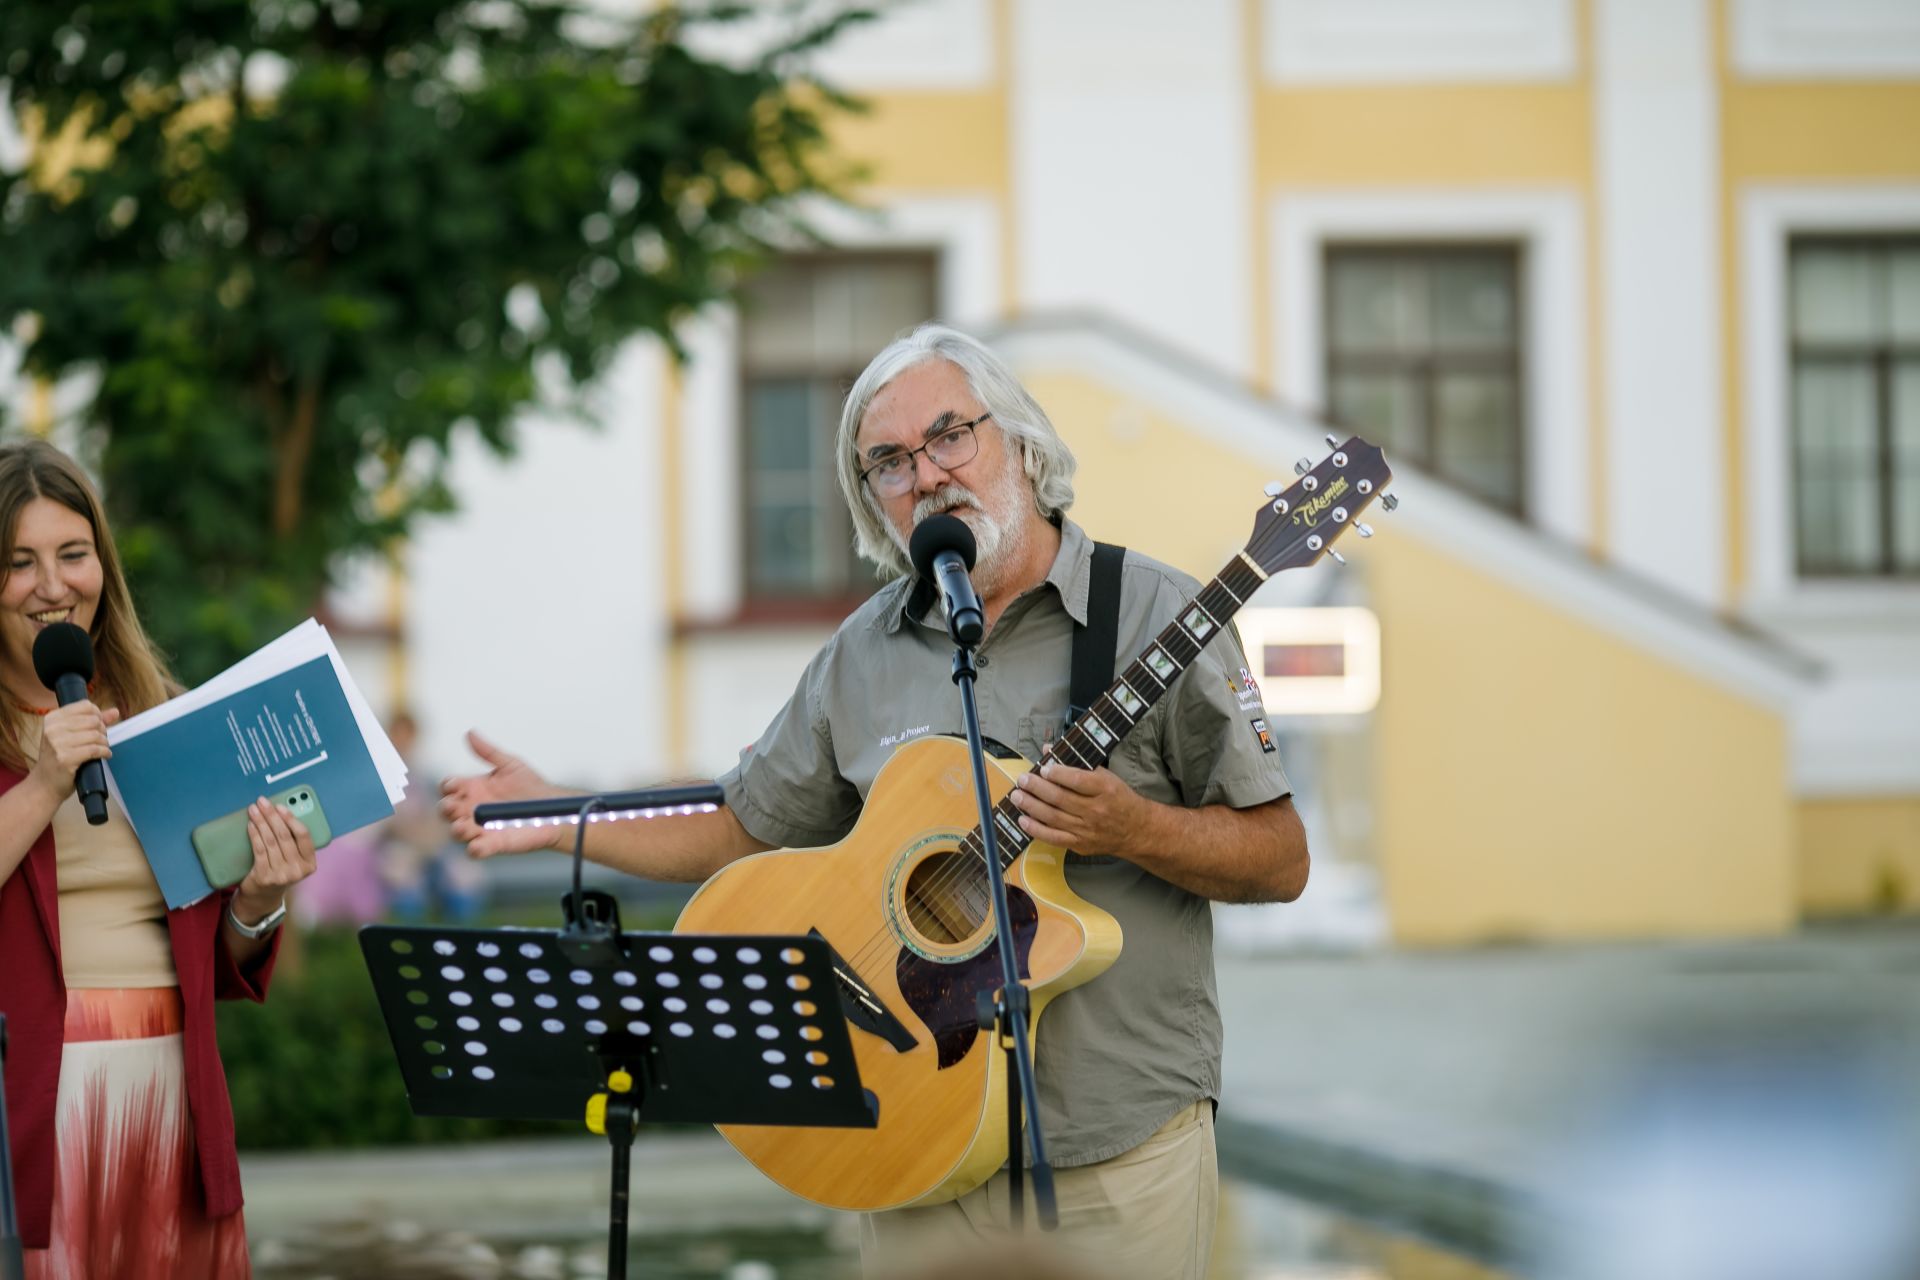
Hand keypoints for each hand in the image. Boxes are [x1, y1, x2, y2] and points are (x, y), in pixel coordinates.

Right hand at [29, 700, 120, 798]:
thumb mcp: (70, 735)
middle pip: (93, 720)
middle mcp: (53, 729)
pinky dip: (104, 752)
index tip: (98, 726)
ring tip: (101, 748)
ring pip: (95, 735)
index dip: (98, 715)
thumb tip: (115, 711)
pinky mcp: (66, 758)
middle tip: (100, 740)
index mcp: (52, 719)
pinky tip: (104, 755)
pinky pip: (95, 749)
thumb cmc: (59, 757)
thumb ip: (92, 721)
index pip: (85, 706)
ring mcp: (57, 744)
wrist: (45, 783)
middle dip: (102, 730)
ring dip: (104, 743)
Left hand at [234, 797, 317, 921]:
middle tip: (263, 802)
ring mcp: (281, 874)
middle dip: (272, 815)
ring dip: (261, 822)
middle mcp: (298, 870)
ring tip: (254, 810)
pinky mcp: (265, 876)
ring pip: (271, 841)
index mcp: (310, 864)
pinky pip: (259, 849)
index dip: (291, 819)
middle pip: (285, 836)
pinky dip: (254, 834)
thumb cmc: (280, 871)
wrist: (263, 897)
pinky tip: (251, 825)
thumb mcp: (294, 861)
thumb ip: (294, 843)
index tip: (280, 807)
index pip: (304, 836)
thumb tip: (281, 813)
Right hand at [438, 729, 564, 857]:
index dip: (448, 786)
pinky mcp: (493, 844)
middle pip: (446, 810)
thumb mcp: (510, 765)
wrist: (553, 808)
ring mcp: (480, 828)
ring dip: (457, 829)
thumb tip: (470, 732)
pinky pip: (477, 851)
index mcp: (471, 789)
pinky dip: (474, 850)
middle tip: (454, 806)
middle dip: (446, 808)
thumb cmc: (530, 786)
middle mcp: (470, 809)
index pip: (448, 787)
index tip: (455, 784)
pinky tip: (477, 846)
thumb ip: (489, 752)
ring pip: (457, 832)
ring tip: (463, 826)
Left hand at [1006, 752, 1151, 859]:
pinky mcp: (1080, 844)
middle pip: (1061, 798)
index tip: (1044, 768)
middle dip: (1037, 788)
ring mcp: (1087, 830)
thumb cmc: (1119, 798)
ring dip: (1031, 806)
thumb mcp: (1106, 776)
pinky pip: (1054, 838)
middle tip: (1022, 780)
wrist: (1136, 830)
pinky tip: (1023, 820)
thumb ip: (1078, 764)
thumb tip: (1049, 749)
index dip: (1058, 774)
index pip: (1078, 780)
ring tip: (1017, 796)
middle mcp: (1096, 810)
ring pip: (1054, 817)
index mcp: (1105, 789)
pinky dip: (1036, 829)